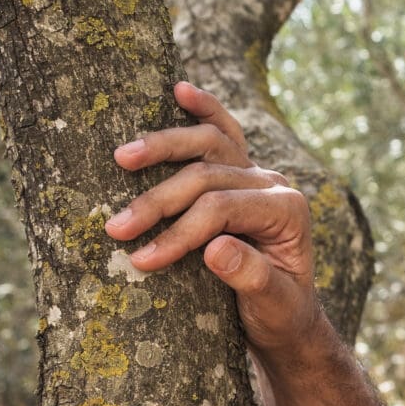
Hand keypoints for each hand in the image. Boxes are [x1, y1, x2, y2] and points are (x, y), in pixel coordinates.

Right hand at [105, 80, 320, 359]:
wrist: (288, 315)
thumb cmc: (279, 313)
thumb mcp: (272, 306)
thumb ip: (251, 277)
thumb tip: (215, 249)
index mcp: (288, 210)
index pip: (223, 208)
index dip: (180, 231)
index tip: (142, 258)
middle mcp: (273, 182)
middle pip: (208, 174)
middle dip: (159, 201)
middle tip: (116, 227)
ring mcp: (256, 173)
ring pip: (209, 144)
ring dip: (163, 148)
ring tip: (121, 157)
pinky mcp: (240, 173)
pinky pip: (224, 132)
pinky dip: (204, 108)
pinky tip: (180, 90)